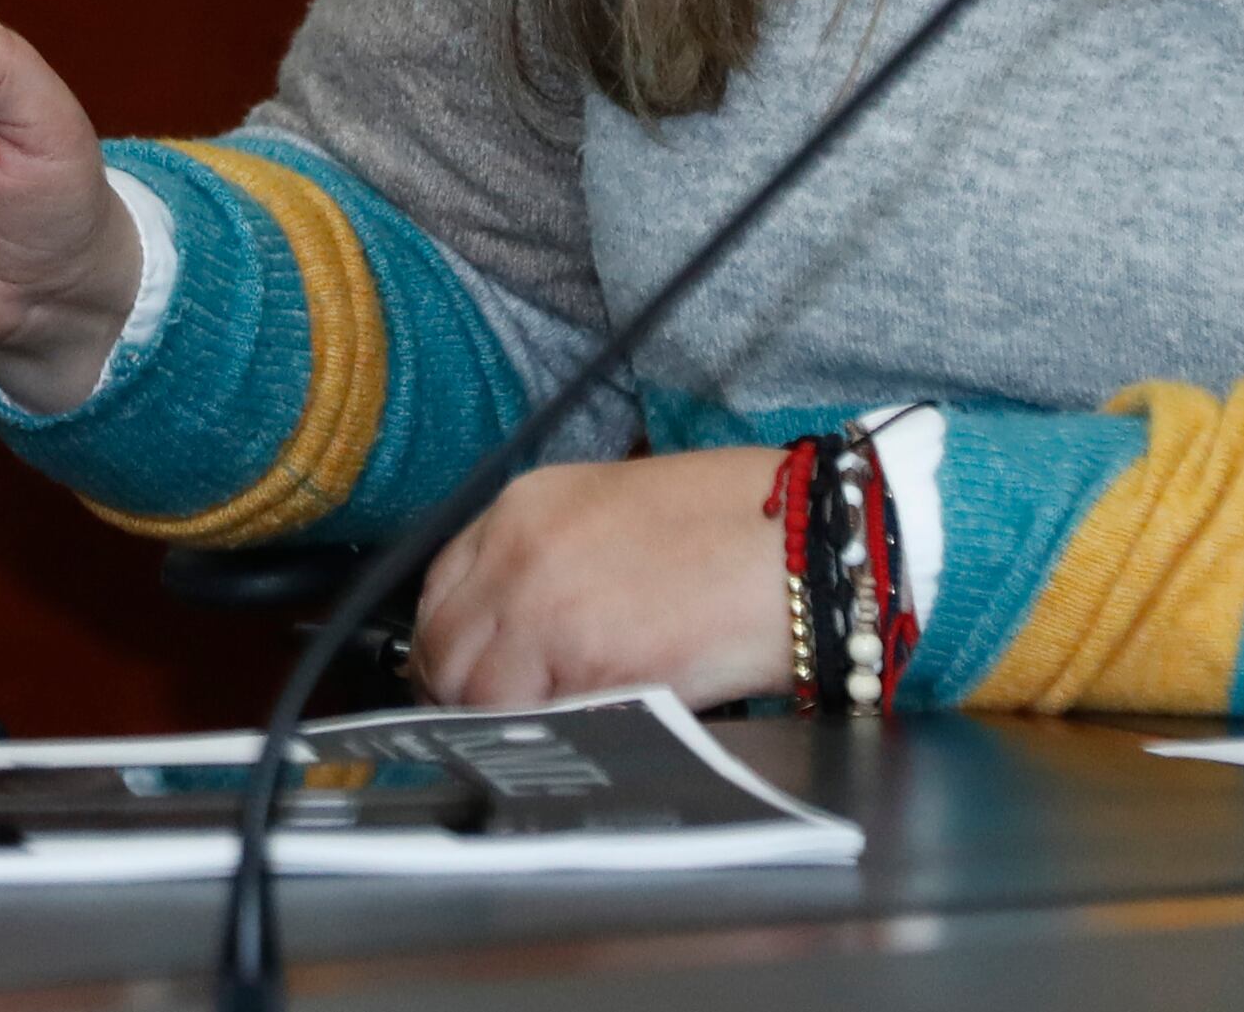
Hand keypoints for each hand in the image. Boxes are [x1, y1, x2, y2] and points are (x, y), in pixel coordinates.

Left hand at [411, 451, 792, 711]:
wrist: (804, 542)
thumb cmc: (735, 521)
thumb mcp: (612, 509)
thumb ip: (548, 557)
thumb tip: (514, 626)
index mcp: (523, 506)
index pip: (438, 591)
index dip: (450, 643)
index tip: (469, 672)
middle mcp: (518, 556)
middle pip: (444, 652)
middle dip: (464, 694)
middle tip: (505, 717)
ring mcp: (545, 614)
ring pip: (478, 701)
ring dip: (507, 723)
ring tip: (557, 726)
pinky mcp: (588, 670)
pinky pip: (539, 725)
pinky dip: (556, 738)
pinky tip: (592, 727)